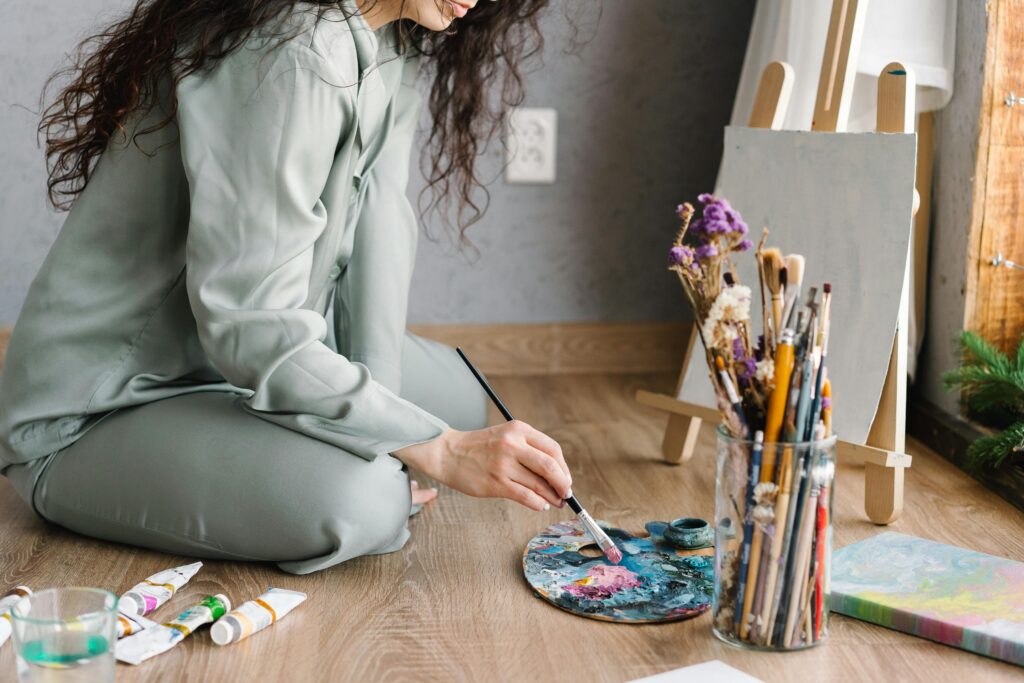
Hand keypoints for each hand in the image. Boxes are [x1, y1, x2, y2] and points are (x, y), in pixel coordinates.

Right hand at [394, 421, 572, 511]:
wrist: (447, 453)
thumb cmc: (479, 447)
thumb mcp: (506, 436)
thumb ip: (529, 449)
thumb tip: (557, 473)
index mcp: (518, 429)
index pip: (552, 449)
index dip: (564, 467)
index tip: (566, 478)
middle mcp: (512, 444)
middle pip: (550, 466)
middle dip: (563, 483)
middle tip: (567, 494)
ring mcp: (503, 465)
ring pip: (538, 484)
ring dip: (552, 496)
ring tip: (556, 502)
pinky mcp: (495, 483)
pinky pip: (525, 496)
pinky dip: (537, 503)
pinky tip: (540, 505)